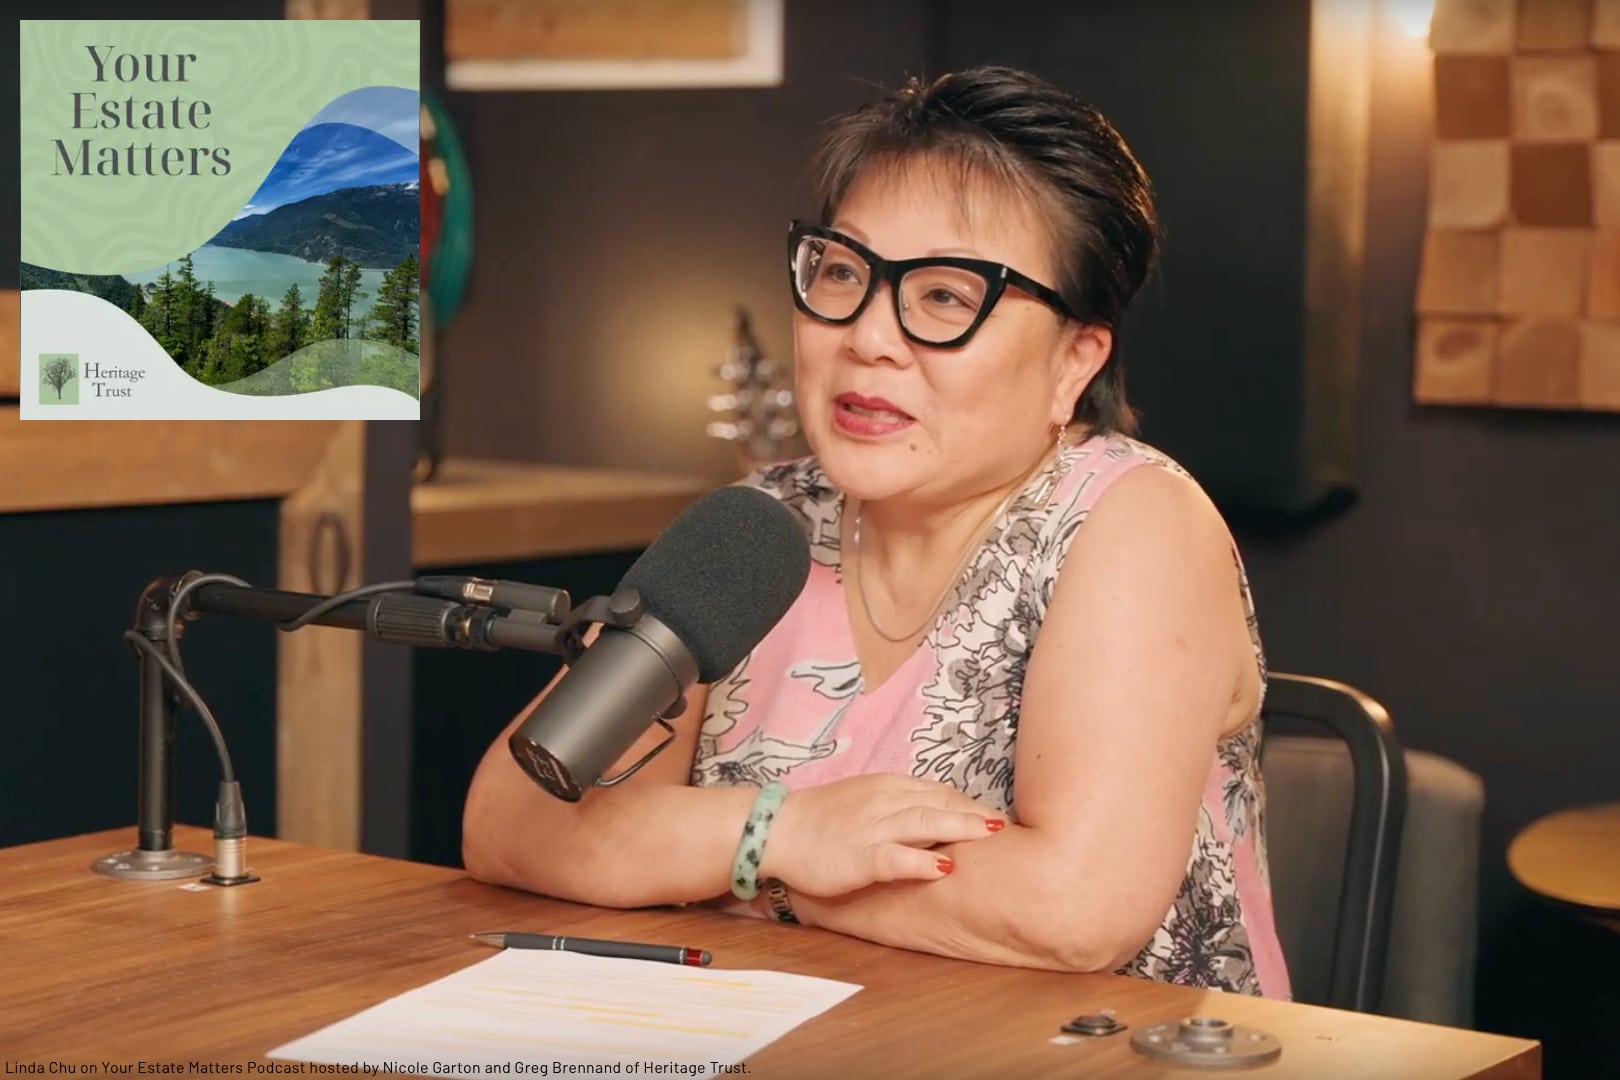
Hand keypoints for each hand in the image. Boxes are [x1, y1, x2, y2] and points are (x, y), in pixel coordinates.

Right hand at [759, 774, 1002, 897]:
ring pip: (925, 822)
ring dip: (960, 826)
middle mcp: (885, 801)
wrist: (776, 829)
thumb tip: (935, 814)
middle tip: (1005, 825)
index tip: (994, 816)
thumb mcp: (863, 798)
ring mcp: (872, 827)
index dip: (969, 803)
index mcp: (887, 786)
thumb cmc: (819, 819)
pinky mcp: (859, 856)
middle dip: (975, 812)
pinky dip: (921, 860)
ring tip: (989, 834)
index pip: (939, 791)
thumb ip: (897, 803)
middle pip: (940, 802)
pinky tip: (944, 867)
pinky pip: (895, 856)